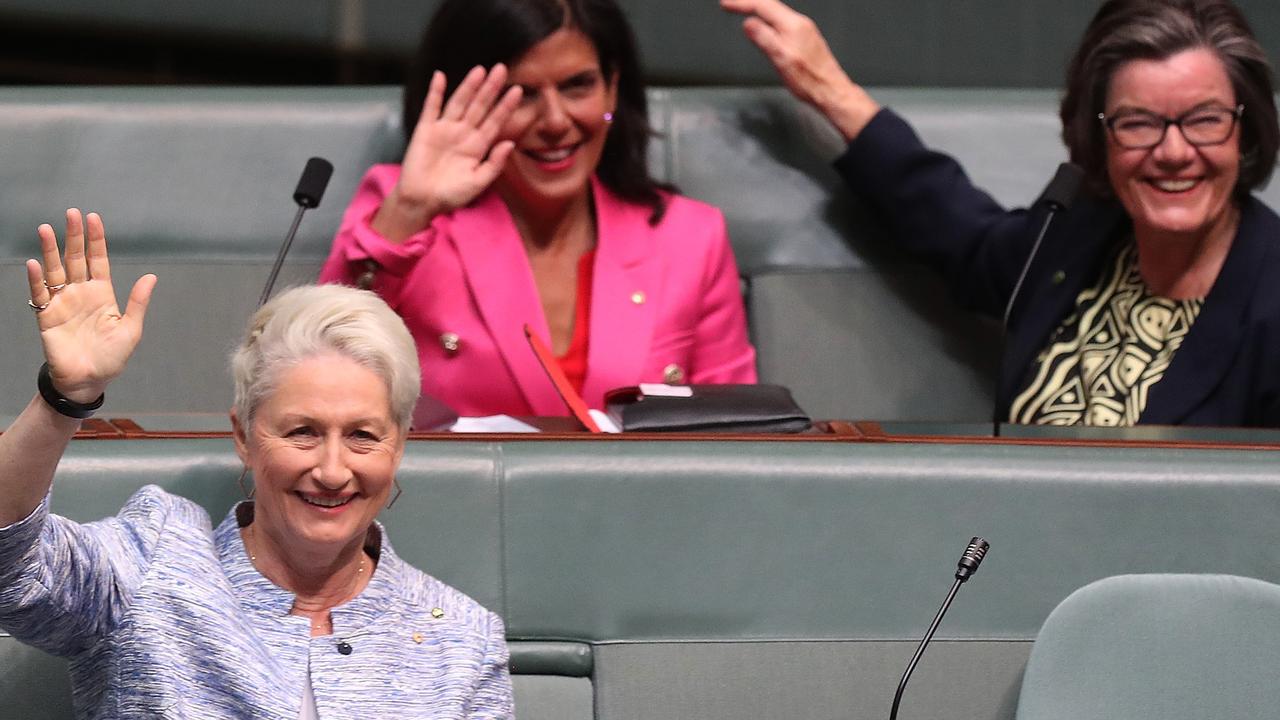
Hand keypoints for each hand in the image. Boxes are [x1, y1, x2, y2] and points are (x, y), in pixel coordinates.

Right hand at [26, 209, 155, 403]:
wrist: (88, 380)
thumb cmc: (111, 358)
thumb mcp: (131, 329)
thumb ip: (137, 302)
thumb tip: (152, 276)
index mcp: (103, 294)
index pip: (98, 260)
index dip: (96, 240)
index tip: (93, 218)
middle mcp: (81, 293)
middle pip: (75, 259)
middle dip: (74, 237)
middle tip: (71, 213)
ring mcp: (63, 303)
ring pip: (55, 271)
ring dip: (51, 250)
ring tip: (47, 229)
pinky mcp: (47, 316)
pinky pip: (40, 294)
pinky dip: (37, 279)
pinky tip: (35, 263)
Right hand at [374, 65, 523, 240]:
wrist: (422, 201)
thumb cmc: (451, 195)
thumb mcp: (478, 182)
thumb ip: (494, 164)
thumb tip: (510, 143)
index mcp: (478, 146)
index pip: (495, 121)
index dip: (505, 106)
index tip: (518, 91)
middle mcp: (463, 133)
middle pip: (479, 106)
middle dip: (490, 89)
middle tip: (502, 69)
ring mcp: (444, 129)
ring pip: (459, 102)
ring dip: (469, 86)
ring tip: (480, 70)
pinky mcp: (425, 130)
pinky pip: (431, 107)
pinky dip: (435, 92)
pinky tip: (440, 76)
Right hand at [721, 0, 879, 140]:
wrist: (831, 91)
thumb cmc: (809, 80)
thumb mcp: (781, 59)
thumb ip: (764, 38)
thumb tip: (749, 24)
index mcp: (793, 25)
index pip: (763, 5)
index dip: (742, 3)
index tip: (726, 4)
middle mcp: (800, 24)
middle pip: (770, 5)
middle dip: (748, 3)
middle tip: (731, 5)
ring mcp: (804, 31)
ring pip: (777, 13)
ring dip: (758, 10)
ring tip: (744, 10)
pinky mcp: (805, 40)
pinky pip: (783, 22)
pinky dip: (768, 20)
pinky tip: (765, 25)